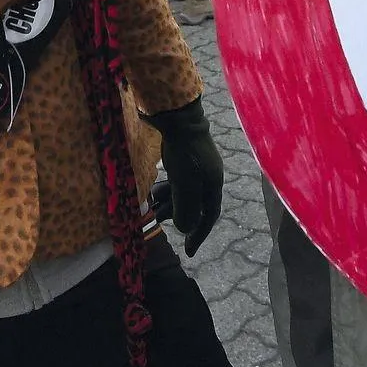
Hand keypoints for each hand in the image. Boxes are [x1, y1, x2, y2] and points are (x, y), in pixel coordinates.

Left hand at [144, 96, 223, 255]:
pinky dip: (166, 188)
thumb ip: (186, 208)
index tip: (187, 252)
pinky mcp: (183, 156)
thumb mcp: (184, 183)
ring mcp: (196, 165)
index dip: (198, 234)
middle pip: (194, 205)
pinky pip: (176, 180)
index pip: (209, 216)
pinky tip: (154, 188)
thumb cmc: (183, 151)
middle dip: (176, 214)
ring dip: (168, 201)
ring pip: (183, 192)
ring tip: (153, 203)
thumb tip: (186, 229)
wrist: (177, 115)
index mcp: (214, 183)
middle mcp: (208, 176)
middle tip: (158, 218)